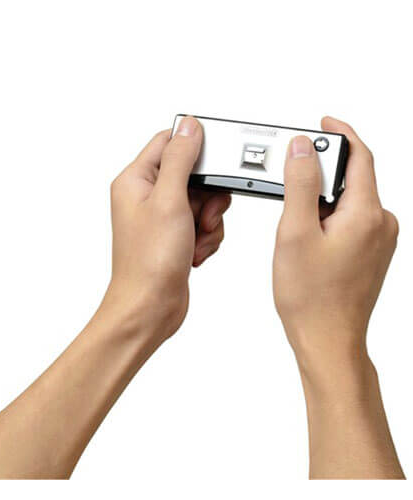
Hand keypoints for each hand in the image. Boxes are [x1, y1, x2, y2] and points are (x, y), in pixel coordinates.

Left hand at [105, 116, 230, 340]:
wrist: (150, 307)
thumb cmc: (150, 261)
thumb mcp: (169, 200)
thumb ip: (180, 158)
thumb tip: (189, 125)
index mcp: (136, 180)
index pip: (168, 143)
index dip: (195, 148)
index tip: (215, 160)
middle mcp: (146, 196)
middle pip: (192, 175)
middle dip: (208, 196)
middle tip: (205, 215)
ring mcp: (162, 217)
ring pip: (203, 200)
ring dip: (210, 221)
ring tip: (196, 239)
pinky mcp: (175, 235)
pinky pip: (203, 223)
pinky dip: (207, 237)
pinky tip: (195, 253)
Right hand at [273, 117, 398, 373]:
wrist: (327, 338)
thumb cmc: (311, 296)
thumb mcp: (295, 233)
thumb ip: (299, 185)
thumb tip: (302, 149)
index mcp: (367, 214)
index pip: (360, 156)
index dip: (341, 134)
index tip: (323, 123)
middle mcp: (381, 224)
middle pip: (354, 178)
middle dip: (322, 171)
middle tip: (292, 179)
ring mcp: (378, 240)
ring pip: (350, 201)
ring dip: (323, 198)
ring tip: (296, 222)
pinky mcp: (371, 253)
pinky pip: (351, 220)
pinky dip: (329, 216)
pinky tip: (309, 236)